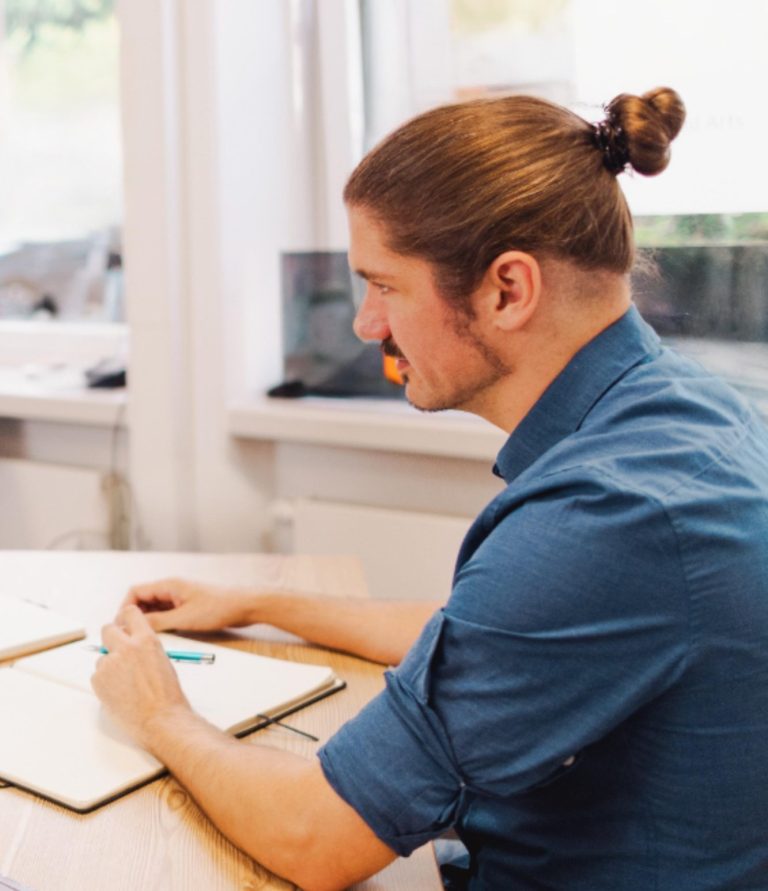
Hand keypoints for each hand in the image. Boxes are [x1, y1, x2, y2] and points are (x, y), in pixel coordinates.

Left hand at [91, 604, 189, 748]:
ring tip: (126, 685)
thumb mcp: (162, 660)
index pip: (129, 613)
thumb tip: (133, 647)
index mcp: (146, 640)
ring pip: (102, 658)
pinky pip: (98, 676)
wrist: (161, 719)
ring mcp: (110, 664)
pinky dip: (105, 683)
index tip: (123, 625)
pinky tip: (120, 694)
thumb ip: (145, 648)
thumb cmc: (167, 695)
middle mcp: (126, 647)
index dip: (125, 619)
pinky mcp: (98, 680)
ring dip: (110, 667)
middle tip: (117, 651)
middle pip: (108, 629)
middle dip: (111, 638)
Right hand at [122, 577, 251, 631]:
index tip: (121, 626)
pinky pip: (166, 615)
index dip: (124, 608)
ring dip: (147, 622)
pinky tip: (161, 637)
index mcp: (169, 585)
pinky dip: (160, 624)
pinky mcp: (187, 607)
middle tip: (130, 636)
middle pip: (142, 601)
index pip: (135, 592)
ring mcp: (179, 598)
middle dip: (133, 617)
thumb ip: (158, 622)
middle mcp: (172, 589)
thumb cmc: (219, 607)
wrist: (245, 606)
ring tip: (144, 639)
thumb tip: (135, 627)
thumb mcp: (184, 618)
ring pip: (153, 609)